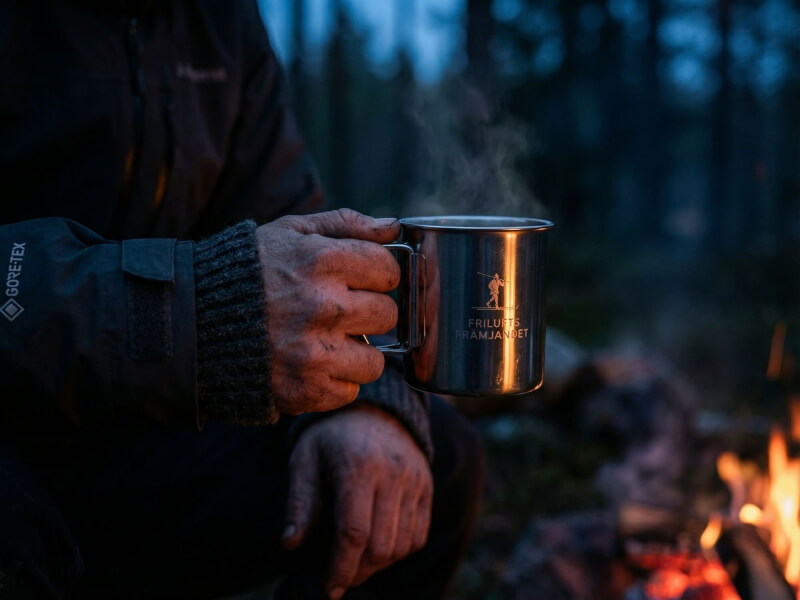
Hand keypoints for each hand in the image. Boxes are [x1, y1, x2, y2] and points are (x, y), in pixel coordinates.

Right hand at [255, 209, 400, 414]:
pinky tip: (311, 363)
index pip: (388, 270)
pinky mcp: (304, 390)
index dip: (377, 274)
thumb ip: (346, 225)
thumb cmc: (249, 270)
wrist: (191, 322)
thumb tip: (393, 228)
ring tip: (329, 341)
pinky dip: (334, 381)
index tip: (362, 278)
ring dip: (357, 352)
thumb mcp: (291, 232)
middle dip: (369, 312)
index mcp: (320, 261)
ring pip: (375, 361)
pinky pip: (349, 391)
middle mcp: (321, 307)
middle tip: (342, 311)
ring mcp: (313, 353)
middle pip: (388, 316)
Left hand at [282, 404, 432, 599]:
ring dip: (378, 565)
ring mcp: (414, 480)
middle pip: (381, 546)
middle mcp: (393, 473)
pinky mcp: (426, 487)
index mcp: (358, 466)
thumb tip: (290, 543)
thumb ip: (299, 500)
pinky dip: (399, 551)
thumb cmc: (331, 437)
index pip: (354, 532)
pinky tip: (378, 548)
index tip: (329, 588)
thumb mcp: (305, 458)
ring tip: (356, 563)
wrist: (374, 409)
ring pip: (402, 545)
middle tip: (339, 578)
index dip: (341, 568)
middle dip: (358, 571)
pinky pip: (418, 535)